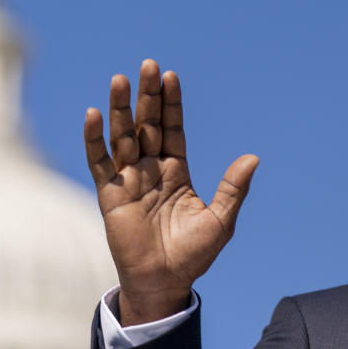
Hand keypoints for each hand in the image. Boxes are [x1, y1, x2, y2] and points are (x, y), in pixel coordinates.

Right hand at [84, 60, 258, 324]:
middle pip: (147, 124)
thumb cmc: (194, 255)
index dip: (171, 104)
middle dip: (147, 96)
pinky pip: (99, 163)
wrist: (164, 283)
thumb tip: (253, 157)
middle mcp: (152, 170)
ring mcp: (129, 180)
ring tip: (120, 79)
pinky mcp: (110, 195)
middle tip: (148, 65)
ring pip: (123, 136)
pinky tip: (94, 115)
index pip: (172, 129)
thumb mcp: (220, 220)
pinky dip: (94, 140)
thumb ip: (233, 188)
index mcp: (177, 172)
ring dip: (121, 109)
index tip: (170, 76)